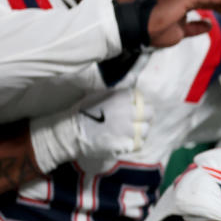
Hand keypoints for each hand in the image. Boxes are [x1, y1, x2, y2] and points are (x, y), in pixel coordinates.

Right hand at [30, 88, 153, 171]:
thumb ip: (119, 87)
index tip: (132, 107)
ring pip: (146, 129)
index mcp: (122, 97)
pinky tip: (126, 141)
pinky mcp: (127, 144)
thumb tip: (133, 76)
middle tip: (134, 120)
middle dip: (144, 116)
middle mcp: (128, 112)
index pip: (141, 98)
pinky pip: (139, 143)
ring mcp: (129, 129)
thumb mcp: (99, 94)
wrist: (71, 133)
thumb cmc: (83, 112)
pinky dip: (135, 142)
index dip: (138, 103)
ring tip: (129, 131)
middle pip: (149, 112)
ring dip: (140, 130)